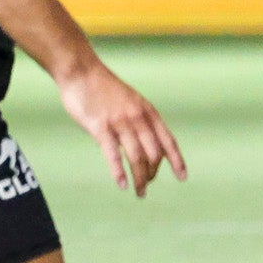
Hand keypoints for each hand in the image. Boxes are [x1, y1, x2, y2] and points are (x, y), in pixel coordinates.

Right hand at [54, 55, 185, 197]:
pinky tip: (122, 184)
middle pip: (153, 154)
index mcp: (147, 111)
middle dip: (152, 174)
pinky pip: (113, 154)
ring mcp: (119, 123)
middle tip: (145, 186)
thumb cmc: (102, 86)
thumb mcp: (129, 100)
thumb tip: (140, 143)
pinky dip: (119, 172)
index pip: (168, 140)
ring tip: (139, 192)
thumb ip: (137, 119)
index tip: (182, 177)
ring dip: (140, 178)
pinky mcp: (100, 127)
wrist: (80, 70)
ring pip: (136, 157)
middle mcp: (138, 118)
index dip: (176, 160)